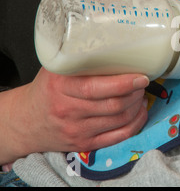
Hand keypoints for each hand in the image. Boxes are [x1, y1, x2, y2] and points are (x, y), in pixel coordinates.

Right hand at [4, 68, 148, 161]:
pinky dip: (135, 124)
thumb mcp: (57, 69)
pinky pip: (118, 137)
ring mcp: (76, 130)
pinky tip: (140, 112)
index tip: (140, 76)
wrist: (25, 121)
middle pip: (113, 105)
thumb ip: (81, 60)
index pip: (97, 88)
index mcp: (60, 86)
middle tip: (142, 83)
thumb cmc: (47, 89)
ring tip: (141, 94)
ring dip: (138, 106)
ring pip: (119, 120)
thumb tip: (118, 46)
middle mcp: (68, 110)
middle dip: (136, 93)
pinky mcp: (84, 144)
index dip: (124, 83)